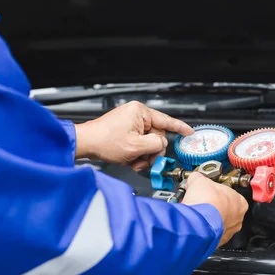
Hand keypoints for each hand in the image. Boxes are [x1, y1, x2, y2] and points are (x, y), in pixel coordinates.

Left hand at [73, 101, 193, 170]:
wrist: (85, 144)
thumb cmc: (104, 142)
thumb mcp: (136, 146)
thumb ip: (156, 144)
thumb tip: (161, 145)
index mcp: (140, 112)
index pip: (166, 120)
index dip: (180, 128)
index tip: (190, 132)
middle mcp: (136, 114)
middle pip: (156, 136)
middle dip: (151, 152)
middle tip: (145, 162)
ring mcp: (129, 122)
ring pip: (147, 142)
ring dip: (142, 155)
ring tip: (133, 162)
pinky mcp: (124, 129)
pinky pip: (138, 142)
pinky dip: (135, 153)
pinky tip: (129, 159)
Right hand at [181, 173, 248, 246]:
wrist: (197, 222)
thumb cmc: (206, 202)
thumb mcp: (200, 181)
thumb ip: (199, 178)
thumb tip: (194, 178)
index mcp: (240, 202)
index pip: (229, 194)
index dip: (216, 191)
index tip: (208, 191)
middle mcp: (238, 219)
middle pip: (224, 210)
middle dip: (212, 206)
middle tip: (201, 202)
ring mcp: (228, 232)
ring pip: (218, 223)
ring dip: (208, 218)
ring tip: (196, 213)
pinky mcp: (217, 242)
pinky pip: (211, 234)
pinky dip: (203, 229)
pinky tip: (195, 223)